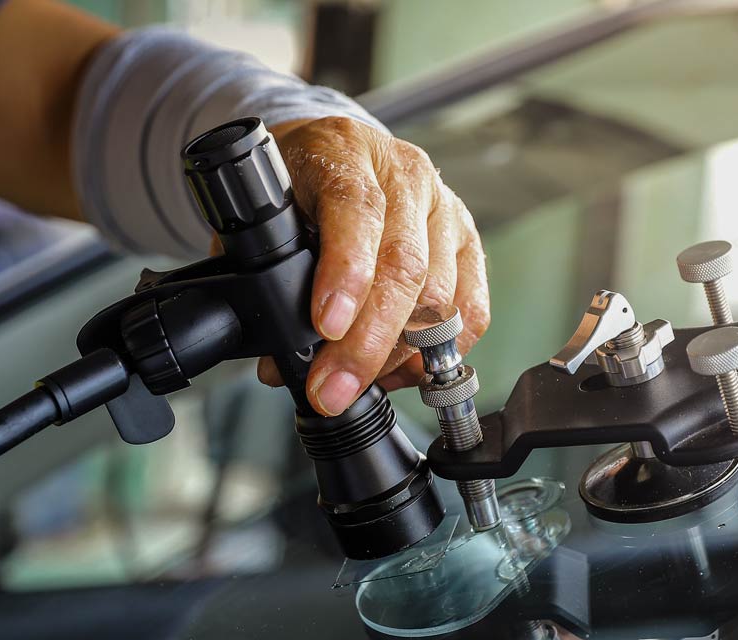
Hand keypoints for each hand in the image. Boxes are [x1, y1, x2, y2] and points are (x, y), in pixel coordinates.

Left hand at [263, 116, 489, 415]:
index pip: (356, 209)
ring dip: (397, 356)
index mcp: (346, 152)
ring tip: (357, 384)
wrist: (332, 154)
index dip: (345, 272)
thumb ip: (264, 274)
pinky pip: (472, 310)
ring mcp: (443, 208)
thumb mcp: (267, 212)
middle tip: (333, 389)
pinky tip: (402, 371)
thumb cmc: (296, 186)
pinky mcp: (467, 243)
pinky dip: (438, 354)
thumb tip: (282, 364)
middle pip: (404, 265)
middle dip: (367, 342)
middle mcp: (404, 175)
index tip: (325, 325)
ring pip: (439, 295)